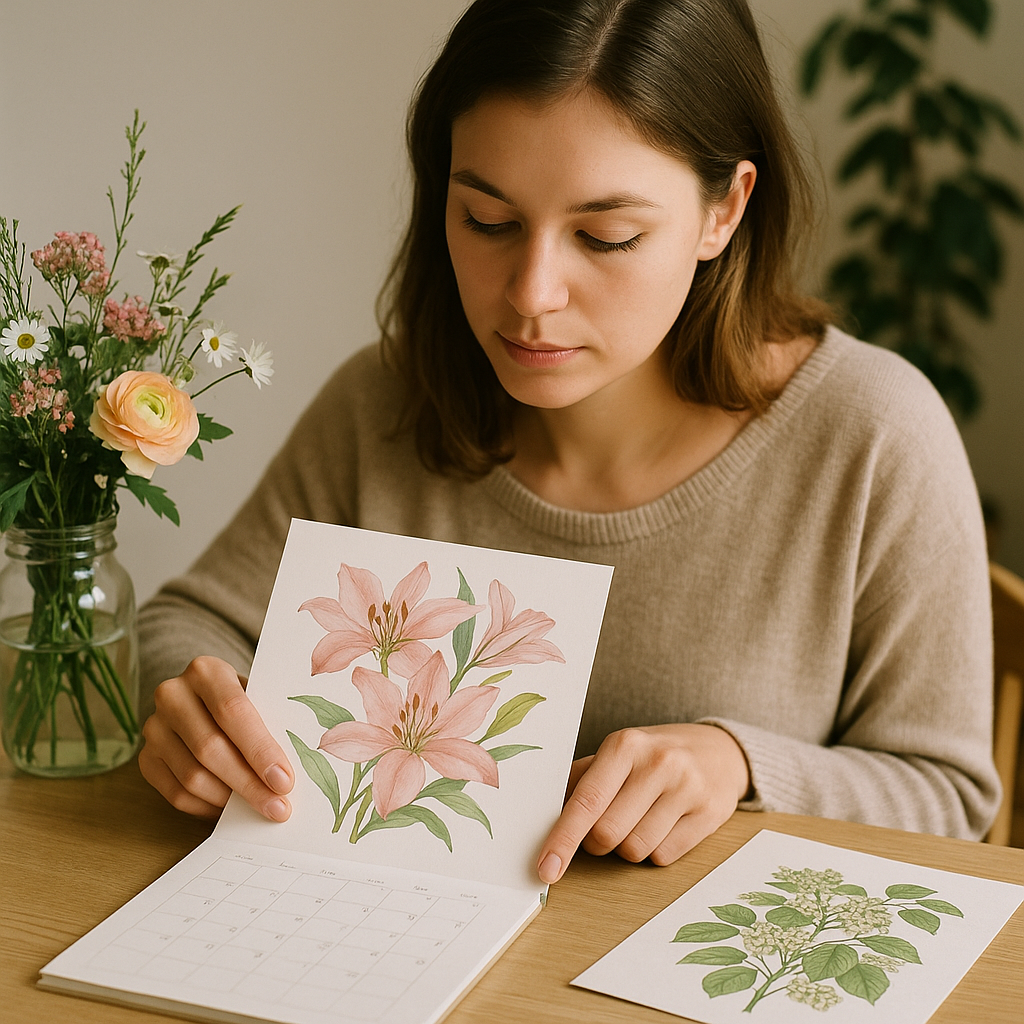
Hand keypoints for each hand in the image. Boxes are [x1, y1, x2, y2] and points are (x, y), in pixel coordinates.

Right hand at [138, 656, 294, 821]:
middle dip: (249, 783)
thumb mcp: (257, 696)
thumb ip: (270, 723)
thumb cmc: (242, 700)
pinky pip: (176, 794)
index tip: (284, 781)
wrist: (203, 699)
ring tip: (260, 808)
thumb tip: (288, 773)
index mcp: (205, 671)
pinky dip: (207, 807)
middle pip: (210, 748)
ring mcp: (154, 728)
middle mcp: (172, 695)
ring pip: (192, 776)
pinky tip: (231, 809)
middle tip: (278, 807)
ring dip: (230, 799)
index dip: (260, 749)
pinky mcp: (146, 758)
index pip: (233, 711)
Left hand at [536, 723, 750, 882]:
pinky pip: (664, 857)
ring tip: (640, 819)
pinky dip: (655, 851)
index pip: (586, 801)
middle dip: (598, 842)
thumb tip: (543, 816)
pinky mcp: (710, 814)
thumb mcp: (617, 754)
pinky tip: (664, 825)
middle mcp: (658, 763)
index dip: (562, 839)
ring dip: (628, 847)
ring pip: (636, 849)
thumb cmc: (654, 756)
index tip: (546, 868)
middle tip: (606, 826)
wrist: (718, 751)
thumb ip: (581, 781)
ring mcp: (688, 788)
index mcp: (625, 745)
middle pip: (608, 834)